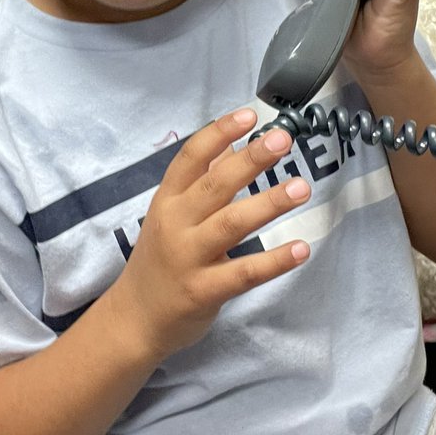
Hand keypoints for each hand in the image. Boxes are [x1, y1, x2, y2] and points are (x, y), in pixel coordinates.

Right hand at [110, 109, 309, 360]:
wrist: (133, 319)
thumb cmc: (159, 259)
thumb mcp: (172, 214)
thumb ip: (201, 181)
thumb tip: (232, 143)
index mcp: (168, 200)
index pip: (191, 158)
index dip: (219, 133)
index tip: (249, 115)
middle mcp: (176, 224)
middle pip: (215, 185)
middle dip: (250, 160)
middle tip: (283, 140)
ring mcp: (188, 258)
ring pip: (232, 224)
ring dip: (269, 203)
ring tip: (302, 187)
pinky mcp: (203, 291)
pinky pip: (244, 273)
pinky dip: (274, 261)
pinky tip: (301, 248)